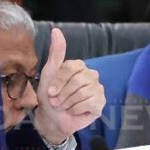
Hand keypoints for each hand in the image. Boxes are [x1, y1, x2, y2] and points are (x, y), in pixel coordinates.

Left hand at [33, 28, 104, 144]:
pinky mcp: (101, 102)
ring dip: (68, 102)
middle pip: (77, 81)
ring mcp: (97, 88)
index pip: (71, 68)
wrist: (52, 119)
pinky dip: (77, 109)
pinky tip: (74, 111)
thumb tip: (56, 30)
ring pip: (83, 92)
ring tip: (64, 106)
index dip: (59, 81)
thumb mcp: (49, 74)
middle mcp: (91, 74)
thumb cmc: (50, 96)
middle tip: (56, 101)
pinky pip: (89, 102)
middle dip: (63, 94)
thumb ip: (55, 53)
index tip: (50, 92)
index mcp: (78, 66)